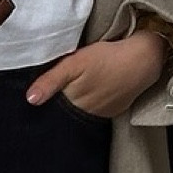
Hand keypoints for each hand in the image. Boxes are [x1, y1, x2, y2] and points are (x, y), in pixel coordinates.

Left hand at [25, 30, 170, 119]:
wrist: (143, 61)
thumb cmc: (107, 58)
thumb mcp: (75, 62)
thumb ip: (51, 80)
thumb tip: (30, 100)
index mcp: (73, 101)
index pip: (50, 110)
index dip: (44, 102)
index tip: (36, 98)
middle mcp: (85, 113)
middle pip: (63, 113)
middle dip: (56, 106)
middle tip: (54, 91)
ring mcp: (100, 114)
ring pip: (78, 115)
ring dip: (73, 107)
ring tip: (73, 91)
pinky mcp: (112, 112)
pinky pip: (95, 114)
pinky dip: (89, 107)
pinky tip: (89, 95)